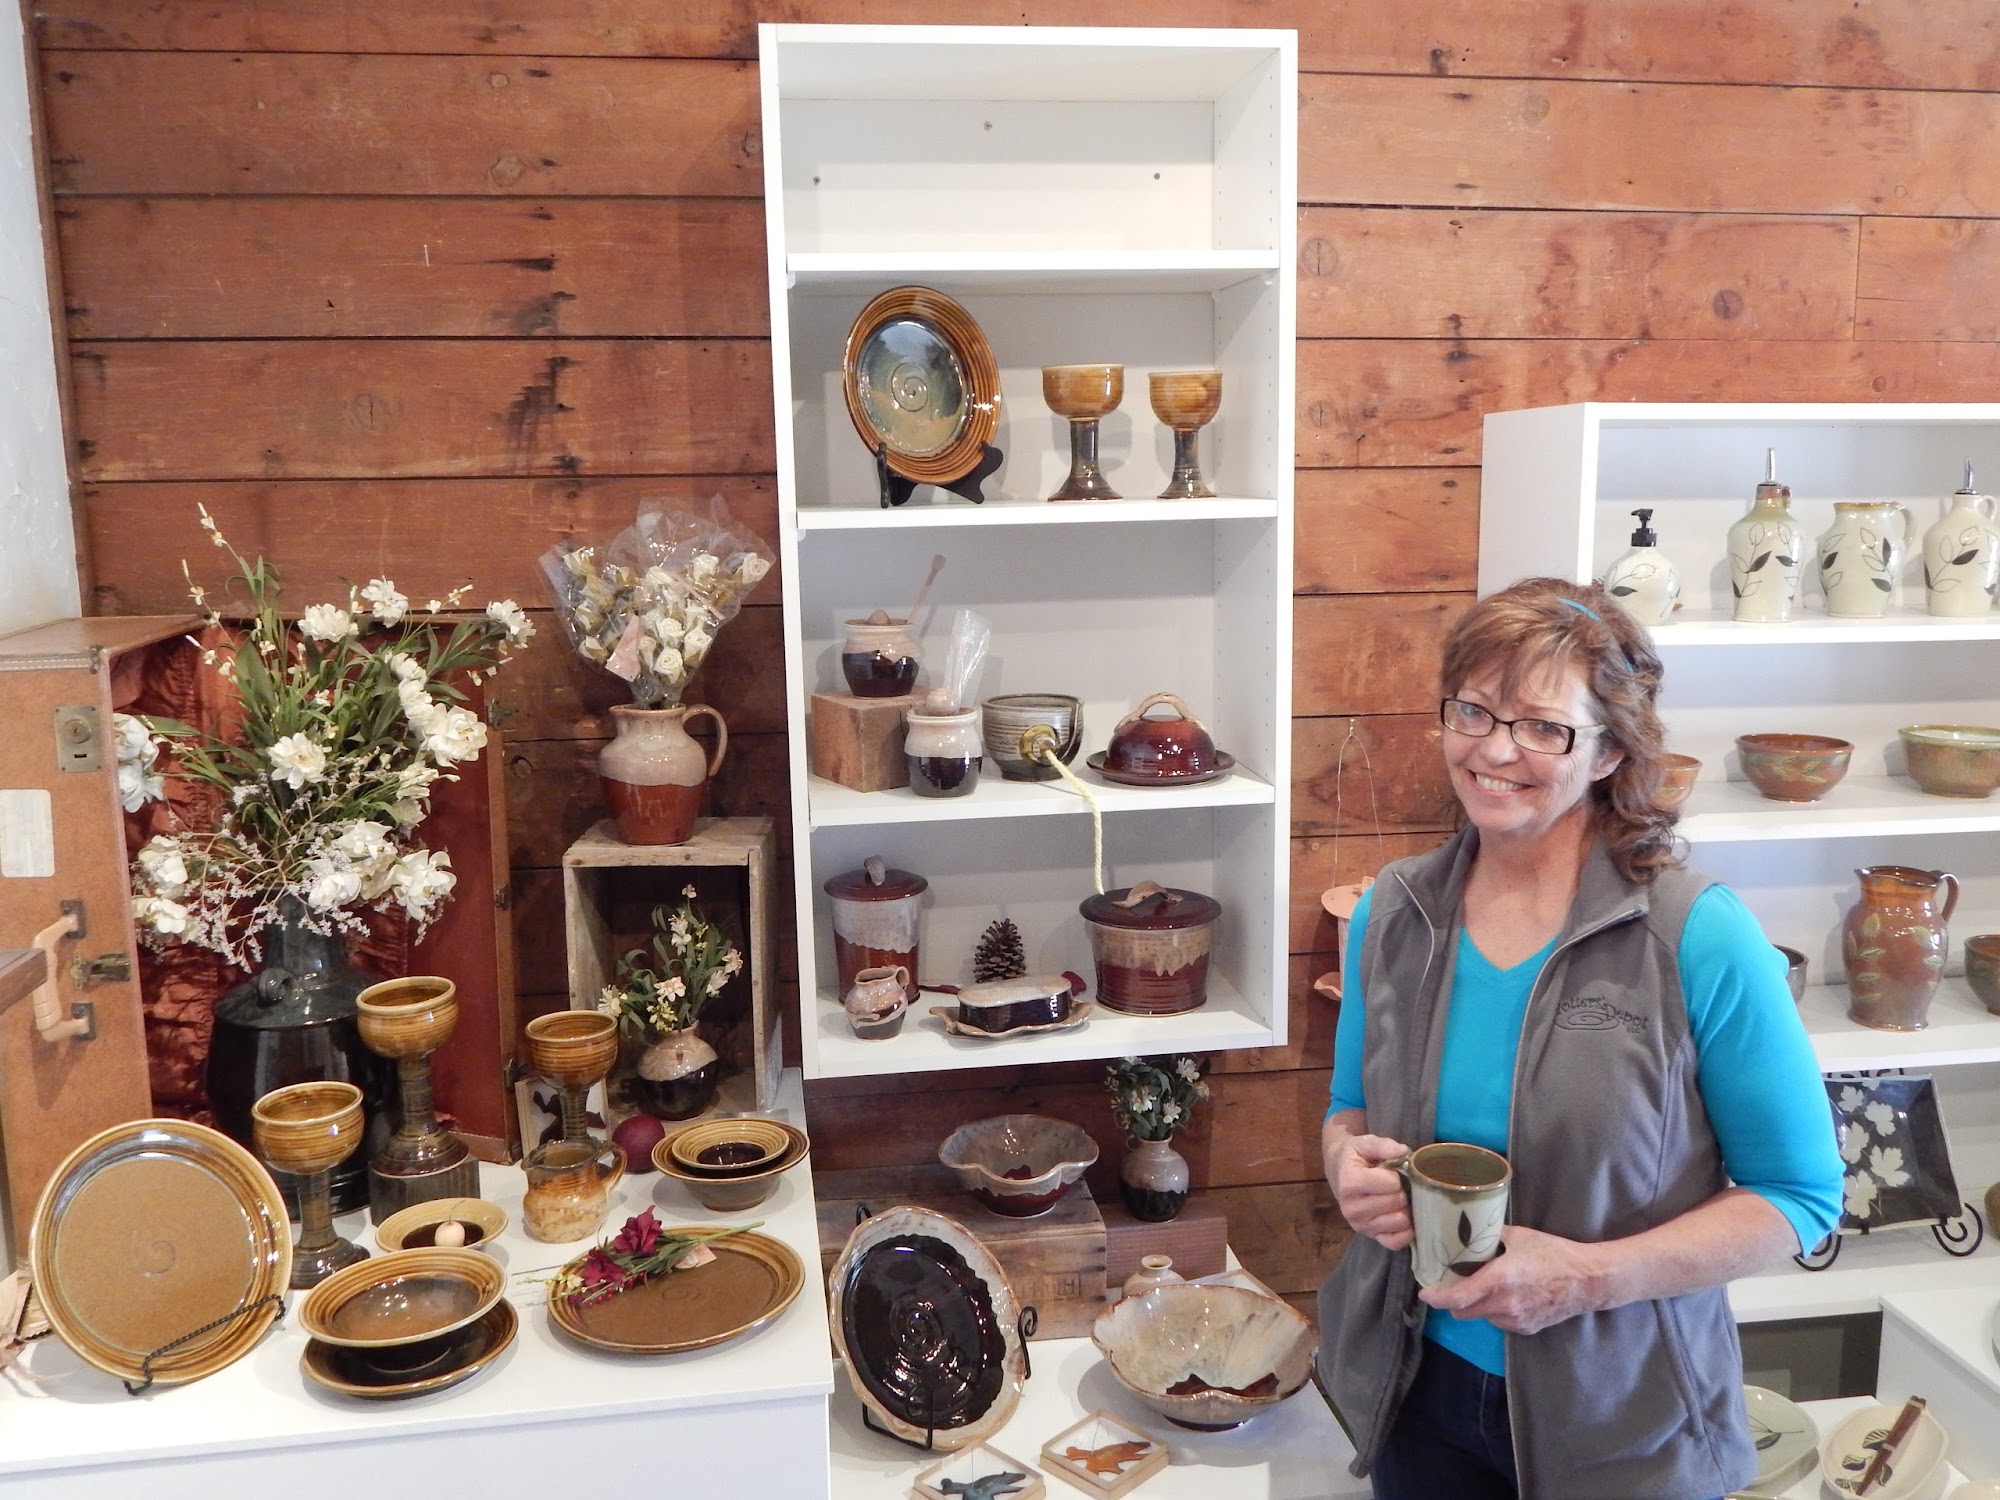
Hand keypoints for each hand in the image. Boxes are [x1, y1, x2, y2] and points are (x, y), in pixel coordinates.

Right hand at [1327, 1131, 1412, 1251]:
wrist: (1339, 1170)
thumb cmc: (1355, 1156)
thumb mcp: (1365, 1143)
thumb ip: (1384, 1146)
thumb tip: (1404, 1152)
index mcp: (1350, 1183)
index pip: (1392, 1183)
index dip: (1397, 1174)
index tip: (1389, 1169)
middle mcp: (1352, 1209)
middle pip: (1398, 1202)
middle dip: (1402, 1190)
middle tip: (1395, 1184)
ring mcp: (1360, 1226)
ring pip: (1401, 1222)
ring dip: (1404, 1208)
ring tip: (1395, 1197)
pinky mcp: (1369, 1237)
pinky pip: (1396, 1242)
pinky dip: (1404, 1231)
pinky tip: (1399, 1215)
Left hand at [1417, 1225, 1610, 1334]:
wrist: (1588, 1280)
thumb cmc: (1553, 1253)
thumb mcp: (1519, 1236)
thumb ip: (1491, 1237)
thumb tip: (1468, 1232)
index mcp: (1500, 1279)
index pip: (1458, 1297)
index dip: (1436, 1298)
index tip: (1425, 1293)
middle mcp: (1504, 1304)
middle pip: (1463, 1312)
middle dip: (1453, 1301)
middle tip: (1454, 1284)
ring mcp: (1516, 1320)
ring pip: (1481, 1317)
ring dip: (1476, 1305)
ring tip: (1486, 1286)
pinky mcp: (1526, 1329)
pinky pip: (1499, 1322)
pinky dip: (1495, 1311)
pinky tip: (1507, 1295)